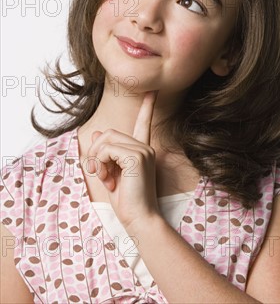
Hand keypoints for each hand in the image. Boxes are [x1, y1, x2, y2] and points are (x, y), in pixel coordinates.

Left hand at [86, 91, 160, 232]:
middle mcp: (145, 147)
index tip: (153, 91)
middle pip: (109, 133)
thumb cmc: (127, 202)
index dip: (147, 107)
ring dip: (97, 159)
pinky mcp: (136, 156)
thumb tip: (95, 133)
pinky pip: (106, 149)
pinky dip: (101, 163)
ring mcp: (142, 150)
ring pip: (106, 139)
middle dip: (97, 152)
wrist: (140, 219)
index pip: (143, 123)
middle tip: (102, 174)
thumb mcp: (111, 174)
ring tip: (105, 177)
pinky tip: (109, 179)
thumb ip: (105, 153)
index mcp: (142, 150)